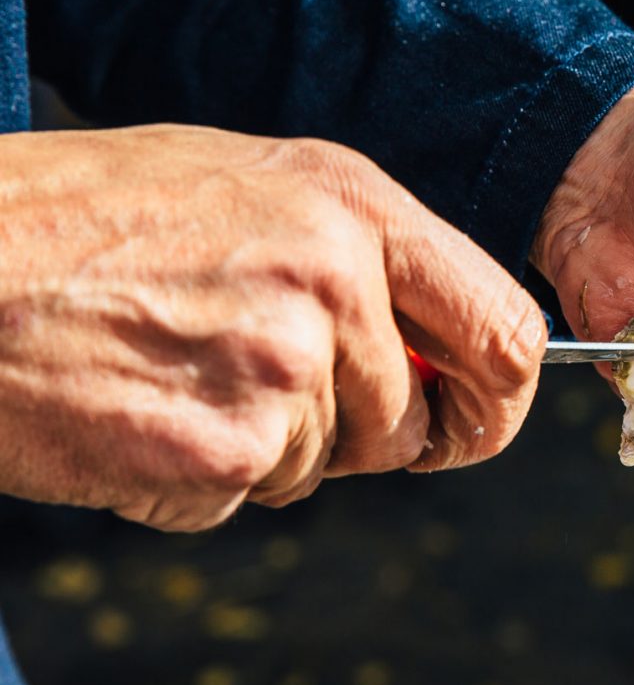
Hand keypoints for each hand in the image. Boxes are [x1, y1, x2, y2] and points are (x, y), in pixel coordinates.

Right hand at [0, 125, 544, 530]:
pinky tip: (127, 410)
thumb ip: (355, 259)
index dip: (497, 398)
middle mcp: (335, 281)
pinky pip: (243, 498)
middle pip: (413, 421)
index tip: (468, 423)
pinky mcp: (219, 450)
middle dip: (360, 437)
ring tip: (163, 373)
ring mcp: (280, 369)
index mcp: (354, 205)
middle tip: (266, 403)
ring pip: (322, 465)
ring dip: (255, 448)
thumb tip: (434, 350)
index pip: (507, 330)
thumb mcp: (243, 187)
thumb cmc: (77, 217)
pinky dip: (188, 480)